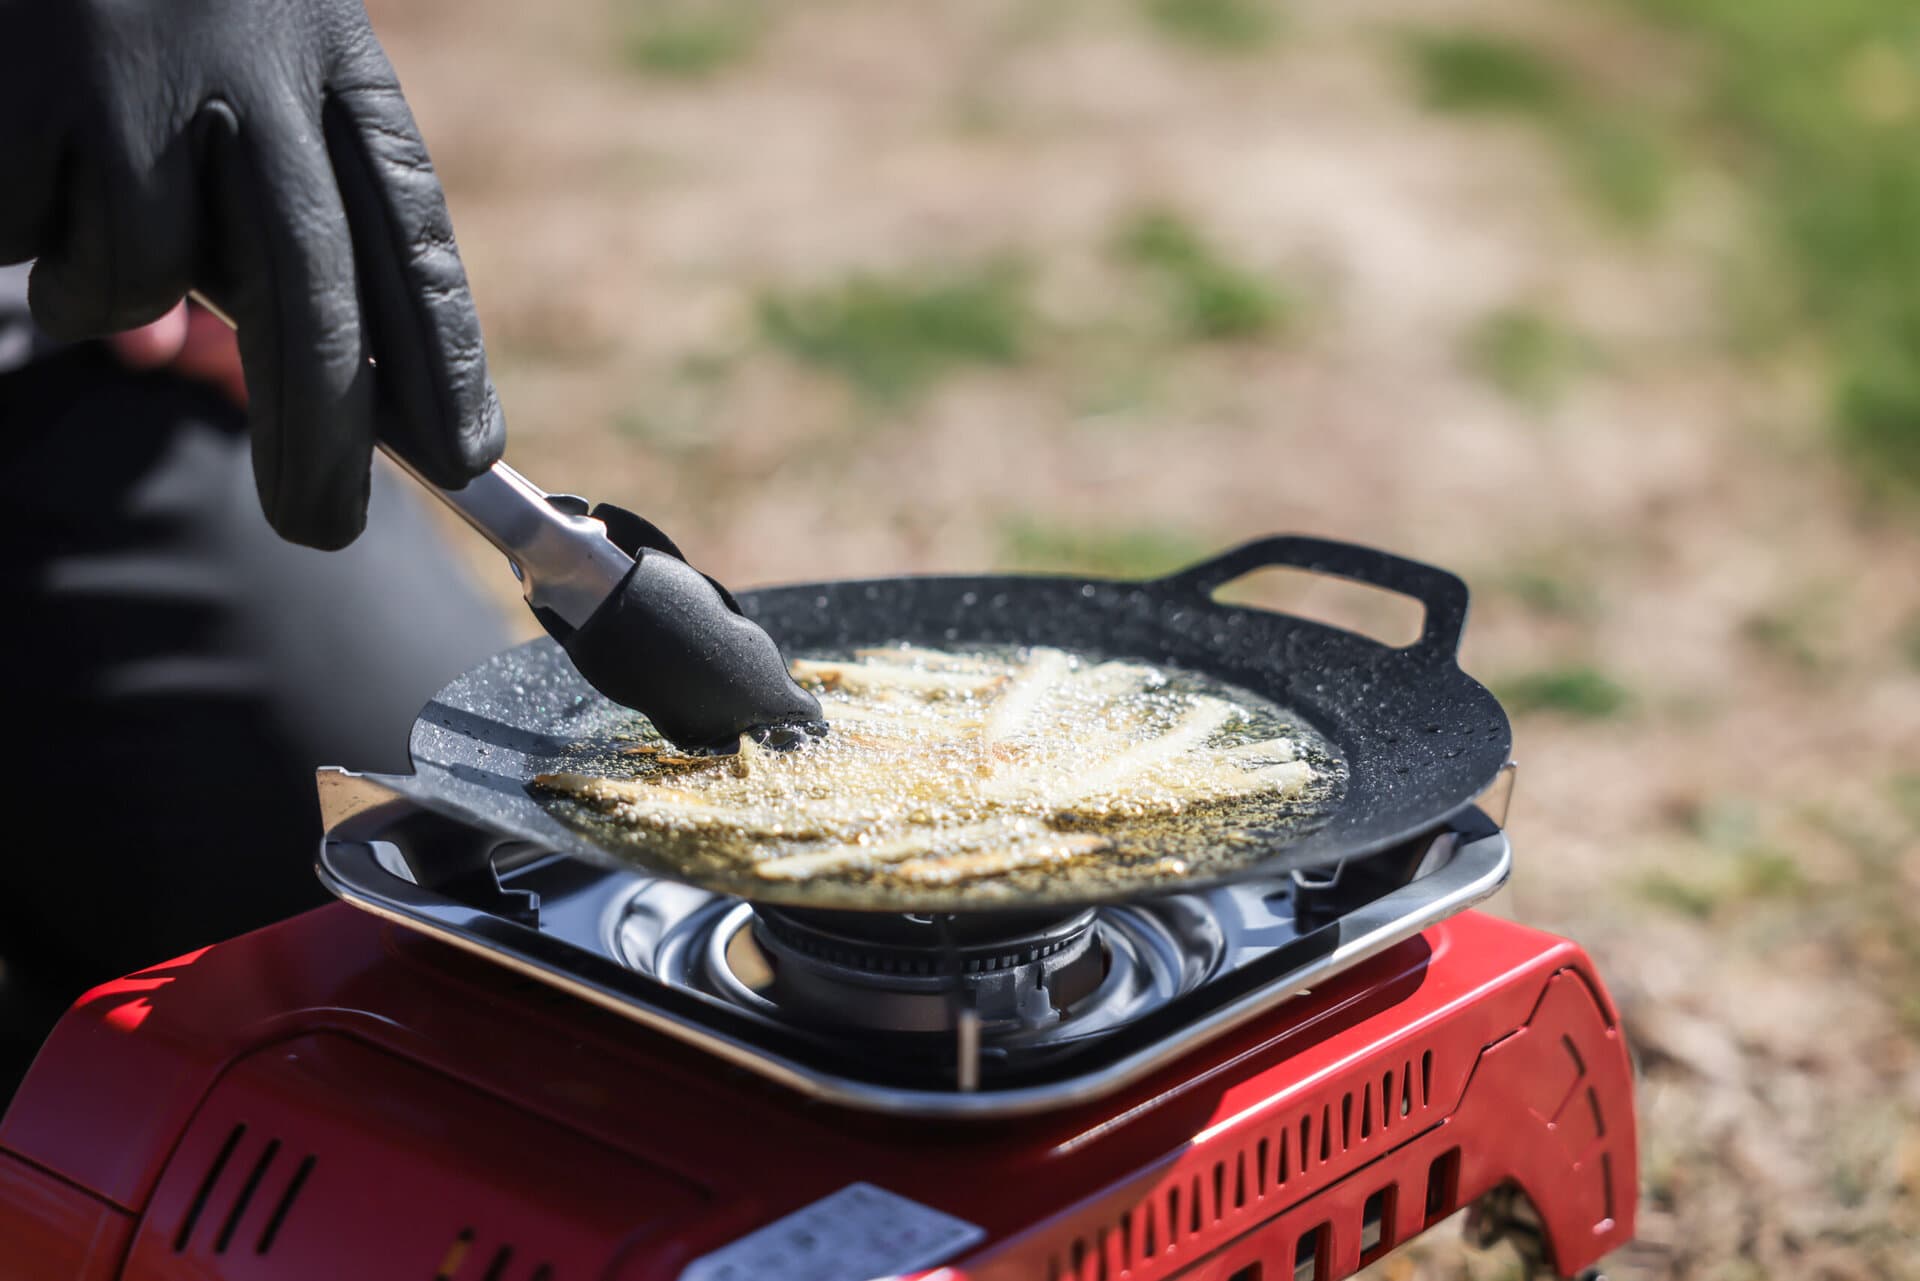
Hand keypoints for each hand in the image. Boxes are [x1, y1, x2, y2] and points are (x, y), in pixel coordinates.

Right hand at [0, 0, 503, 548]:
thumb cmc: (145, 0)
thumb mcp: (250, 62)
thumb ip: (279, 200)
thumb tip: (310, 379)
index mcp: (331, 60)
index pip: (413, 235)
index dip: (443, 359)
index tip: (464, 459)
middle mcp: (253, 70)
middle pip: (311, 292)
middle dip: (321, 435)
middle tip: (324, 528)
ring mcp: (136, 80)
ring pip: (146, 274)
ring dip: (103, 285)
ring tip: (76, 206)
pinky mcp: (27, 94)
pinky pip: (39, 242)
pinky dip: (24, 234)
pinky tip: (22, 154)